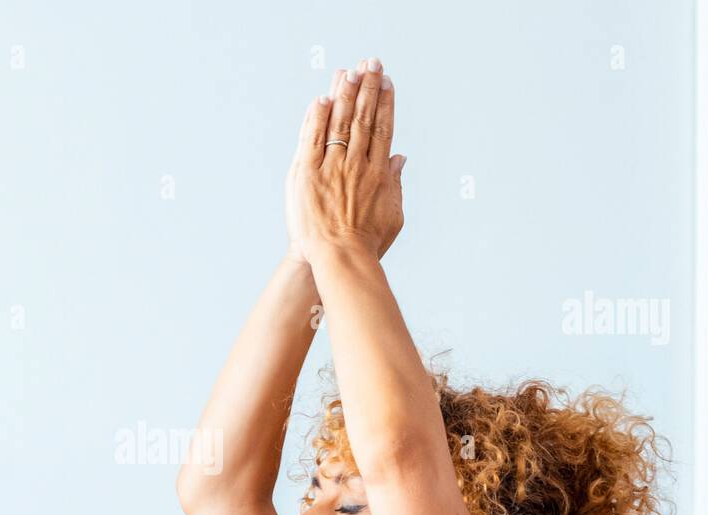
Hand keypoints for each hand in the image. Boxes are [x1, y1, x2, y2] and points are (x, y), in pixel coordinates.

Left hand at [286, 57, 405, 264]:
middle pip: (363, 117)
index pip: (383, 127)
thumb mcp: (393, 214)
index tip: (386, 80)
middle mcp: (356, 164)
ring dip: (344, 93)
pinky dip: (316, 118)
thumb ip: (396, 183)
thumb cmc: (367, 243)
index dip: (385, 101)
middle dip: (367, 86)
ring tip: (348, 71)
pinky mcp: (307, 174)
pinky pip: (312, 139)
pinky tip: (321, 99)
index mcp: (379, 172)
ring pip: (339, 122)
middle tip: (370, 62)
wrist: (339, 260)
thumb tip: (400, 158)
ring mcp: (331, 167)